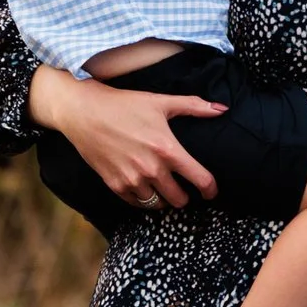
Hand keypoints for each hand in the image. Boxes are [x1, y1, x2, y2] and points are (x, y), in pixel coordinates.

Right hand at [28, 60, 225, 208]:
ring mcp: (132, 180)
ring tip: (163, 189)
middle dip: (185, 196)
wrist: (84, 112)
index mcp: (168, 149)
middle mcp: (152, 169)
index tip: (211, 192)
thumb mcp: (160, 101)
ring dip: (164, 199)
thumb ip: (194, 106)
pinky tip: (144, 188)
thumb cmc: (124, 104)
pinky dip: (143, 198)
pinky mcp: (115, 185)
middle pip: (179, 199)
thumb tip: (222, 109)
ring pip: (158, 204)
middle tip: (182, 188)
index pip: (200, 180)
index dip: (210, 189)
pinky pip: (137, 203)